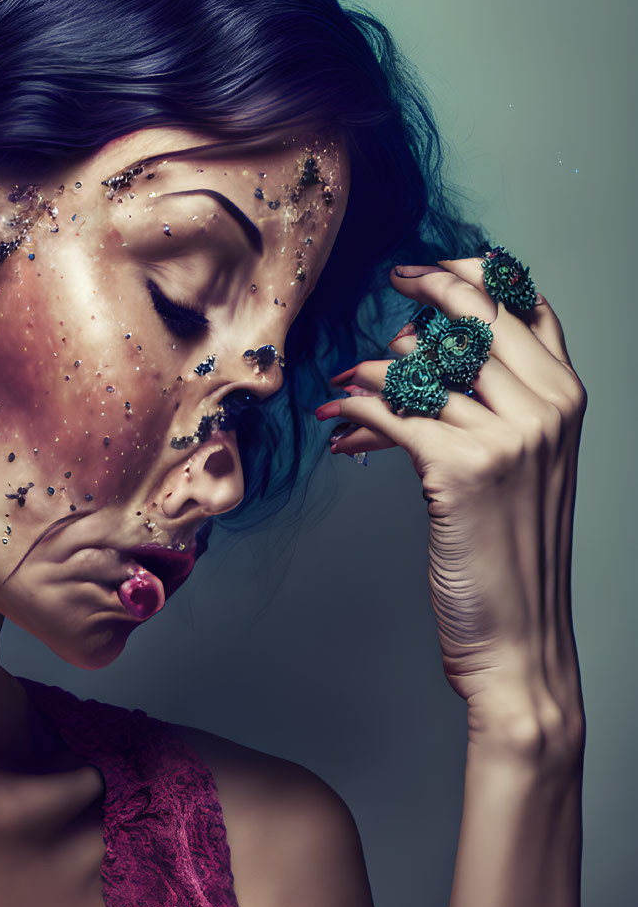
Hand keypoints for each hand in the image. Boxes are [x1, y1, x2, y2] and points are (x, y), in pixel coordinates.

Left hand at [314, 258, 585, 736]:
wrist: (516, 635)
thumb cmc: (504, 548)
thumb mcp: (507, 463)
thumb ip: (474, 402)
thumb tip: (404, 352)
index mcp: (567, 399)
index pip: (528, 307)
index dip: (475, 276)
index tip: (428, 271)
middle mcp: (547, 408)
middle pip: (477, 313)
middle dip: (427, 292)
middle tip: (389, 290)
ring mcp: (509, 436)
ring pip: (425, 363)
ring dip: (374, 367)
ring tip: (348, 386)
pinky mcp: (461, 467)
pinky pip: (393, 410)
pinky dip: (357, 405)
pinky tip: (338, 418)